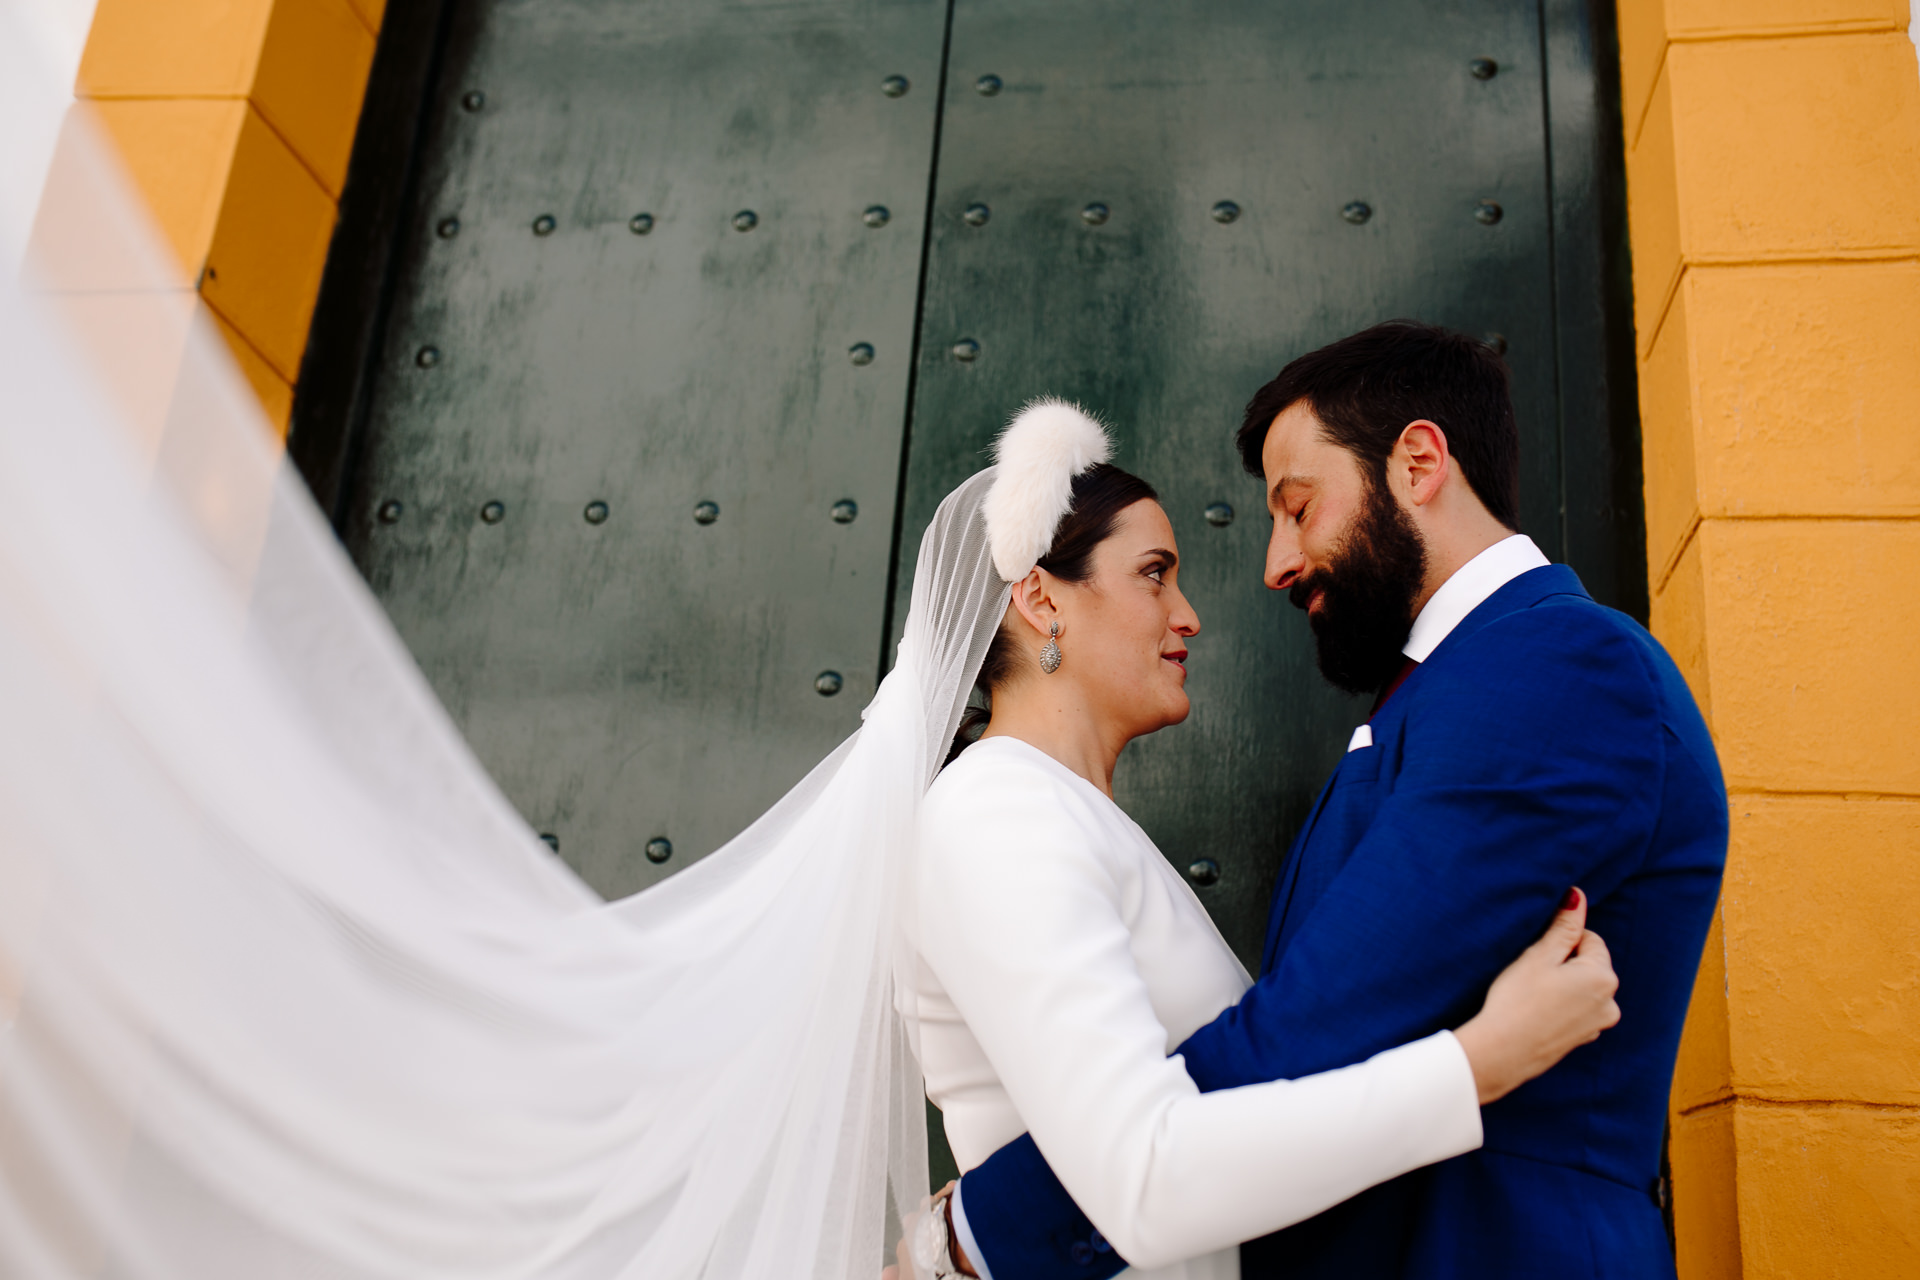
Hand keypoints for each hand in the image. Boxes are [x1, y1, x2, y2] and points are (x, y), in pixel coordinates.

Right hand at [1453, 888, 1620, 1104]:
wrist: (1503, 1052)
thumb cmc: (1518, 1000)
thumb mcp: (1539, 956)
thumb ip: (1564, 926)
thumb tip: (1578, 896)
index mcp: (1603, 976)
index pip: (1589, 939)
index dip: (1560, 941)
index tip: (1538, 954)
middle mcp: (1610, 1002)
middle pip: (1588, 964)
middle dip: (1563, 963)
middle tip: (1533, 974)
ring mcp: (1598, 1024)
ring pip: (1582, 988)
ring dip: (1562, 985)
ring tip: (1533, 994)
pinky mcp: (1583, 1038)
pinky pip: (1576, 1010)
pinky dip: (1560, 1006)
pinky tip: (1537, 1011)